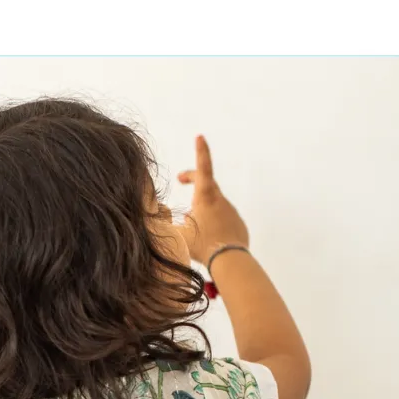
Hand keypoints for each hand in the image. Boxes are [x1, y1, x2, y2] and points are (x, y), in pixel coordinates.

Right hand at [175, 134, 248, 266]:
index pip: (203, 168)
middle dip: (192, 179)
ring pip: (213, 204)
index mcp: (205, 197)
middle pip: (206, 183)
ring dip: (202, 208)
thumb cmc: (202, 246)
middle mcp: (220, 200)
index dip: (201, 151)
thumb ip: (166, 223)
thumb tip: (160, 215)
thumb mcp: (176, 234)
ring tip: (191, 224)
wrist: (230, 262)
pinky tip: (208, 238)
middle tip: (181, 179)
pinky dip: (213, 223)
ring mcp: (231, 211)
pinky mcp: (238, 224)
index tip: (200, 137)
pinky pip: (223, 219)